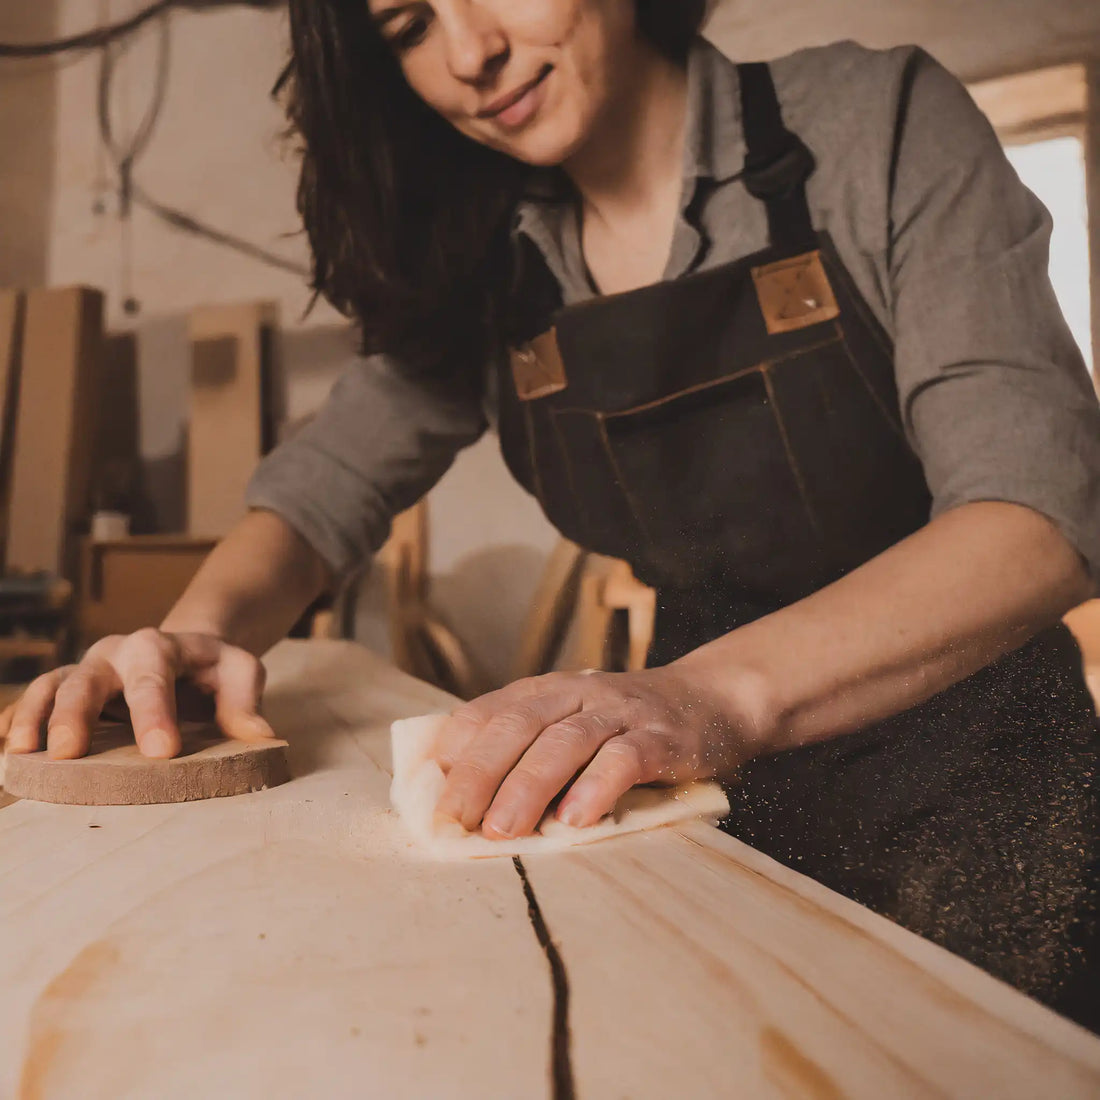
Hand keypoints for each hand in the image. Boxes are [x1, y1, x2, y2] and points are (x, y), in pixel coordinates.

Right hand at [0, 629, 274, 759]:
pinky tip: (10, 750)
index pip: (155, 679)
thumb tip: (262, 736)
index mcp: (160, 646)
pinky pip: (35, 698)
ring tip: (23, 752)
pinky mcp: (67, 688)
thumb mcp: (240, 671)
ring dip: (35, 716)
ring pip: (52, 684)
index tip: (161, 751)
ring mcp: (86, 670)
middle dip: (76, 714)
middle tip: (69, 752)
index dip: (155, 714)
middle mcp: (115, 653)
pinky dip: (18, 719)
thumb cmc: (214, 668)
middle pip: (88, 678)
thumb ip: (247, 699)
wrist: (187, 652)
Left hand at [432, 666, 747, 839]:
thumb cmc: (627, 730)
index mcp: (545, 692)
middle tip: (453, 821)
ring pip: (565, 741)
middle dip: (479, 773)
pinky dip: (597, 786)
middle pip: (517, 726)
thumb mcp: (573, 726)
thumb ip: (529, 755)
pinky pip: (625, 758)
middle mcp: (577, 693)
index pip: (486, 713)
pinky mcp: (662, 737)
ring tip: (502, 830)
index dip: (454, 753)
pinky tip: (576, 820)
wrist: (713, 701)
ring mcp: (621, 712)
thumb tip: (466, 811)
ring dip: (527, 785)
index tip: (429, 799)